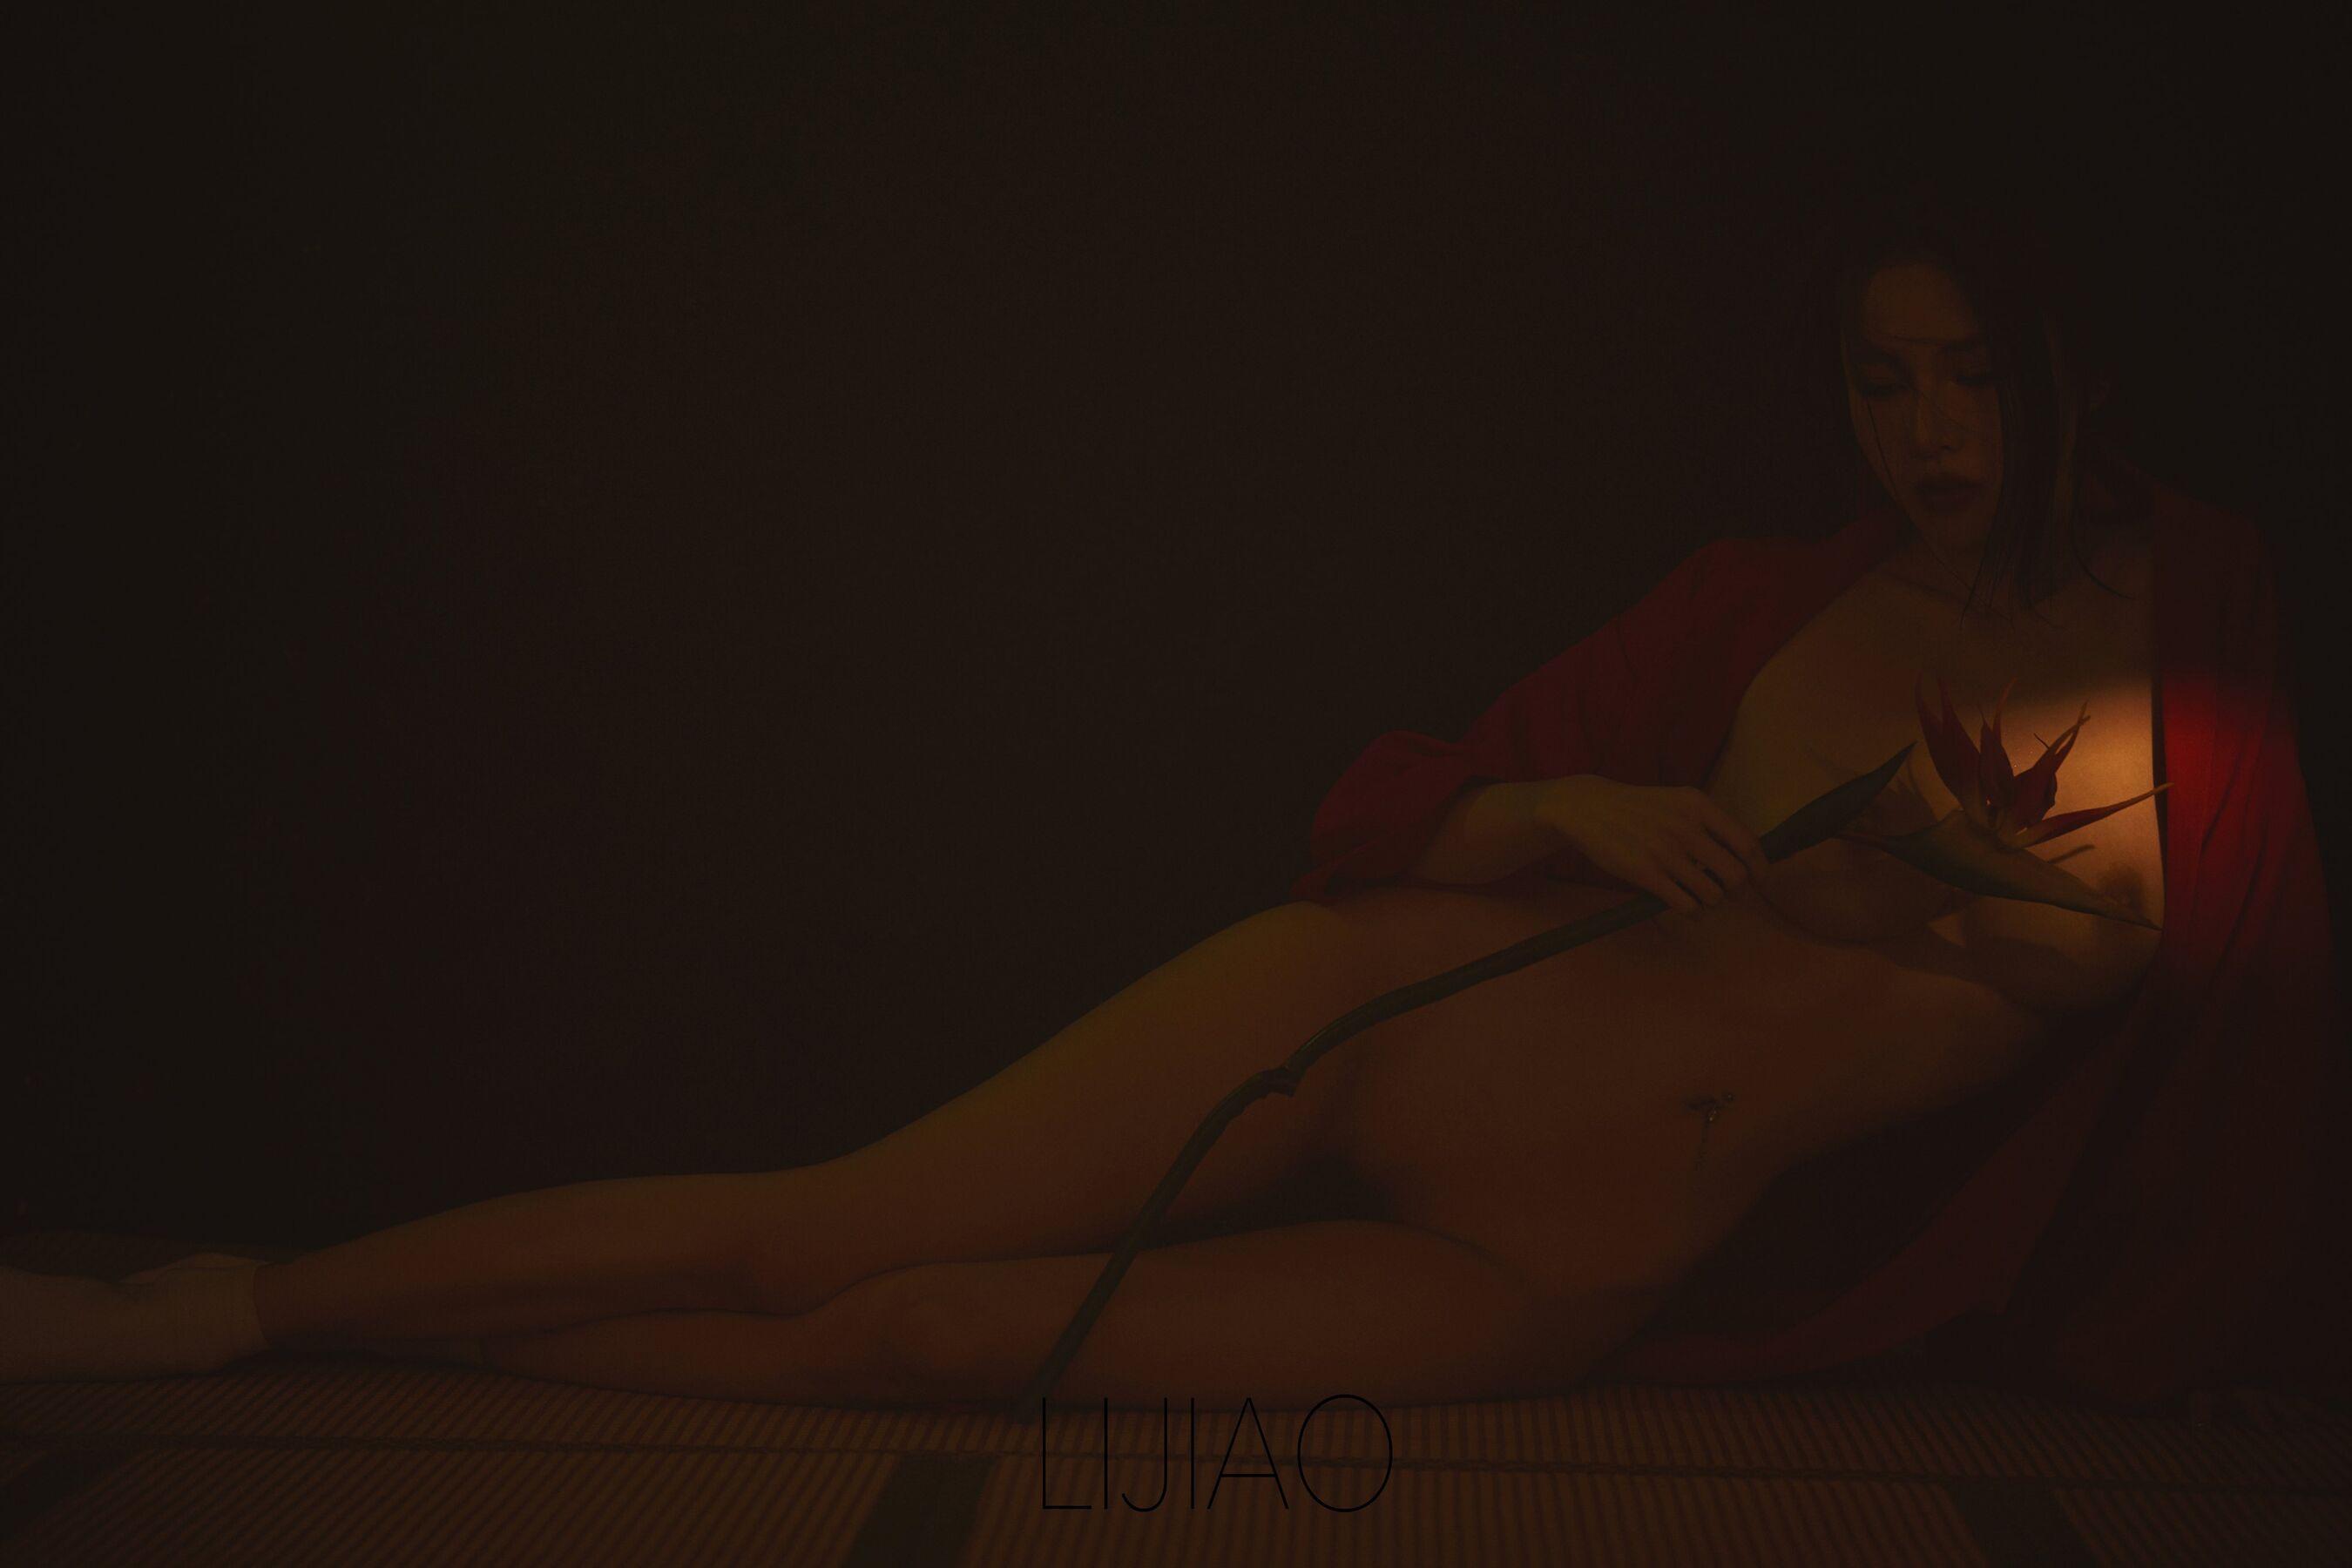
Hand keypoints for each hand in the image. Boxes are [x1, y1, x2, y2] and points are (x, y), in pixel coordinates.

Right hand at [1533, 776, 1769, 913]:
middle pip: (1735, 875)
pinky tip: (1688, 907)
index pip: (1747, 843)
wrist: (1589, 808)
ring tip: (1702, 897)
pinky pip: (1685, 905)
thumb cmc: (1639, 808)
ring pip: (1712, 894)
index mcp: (1698, 806)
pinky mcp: (1645, 873)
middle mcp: (1686, 828)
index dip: (1760, 867)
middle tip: (1729, 893)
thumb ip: (1710, 822)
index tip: (1762, 880)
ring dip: (1712, 902)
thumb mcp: (1678, 800)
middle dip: (1737, 891)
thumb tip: (1745, 853)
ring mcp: (1665, 852)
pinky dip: (1693, 912)